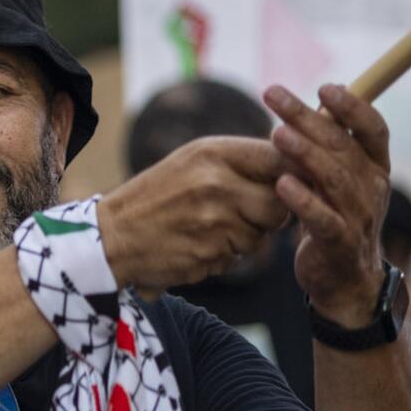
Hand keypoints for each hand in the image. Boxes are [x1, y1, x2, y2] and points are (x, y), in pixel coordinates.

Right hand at [98, 136, 288, 290]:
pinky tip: (197, 245)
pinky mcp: (209, 252)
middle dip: (270, 213)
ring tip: (210, 229)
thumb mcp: (192, 162)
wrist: (111, 236)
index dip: (292, 174)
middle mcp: (216, 182)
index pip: (279, 158)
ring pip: (261, 235)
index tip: (288, 185)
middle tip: (246, 213)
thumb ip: (240, 162)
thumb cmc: (157, 196)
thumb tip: (299, 166)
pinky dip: (224, 256)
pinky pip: (238, 257)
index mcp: (213, 152)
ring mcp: (213, 219)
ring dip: (245, 238)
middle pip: (279, 202)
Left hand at [263, 84, 390, 326]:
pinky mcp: (339, 243)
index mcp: (374, 168)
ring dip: (304, 153)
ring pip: (334, 178)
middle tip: (273, 95)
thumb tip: (309, 107)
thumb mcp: (337, 182)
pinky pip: (322, 218)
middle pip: (342, 145)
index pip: (374, 129)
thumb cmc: (336, 219)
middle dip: (307, 116)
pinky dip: (303, 200)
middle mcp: (372, 188)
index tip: (325, 87)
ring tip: (276, 133)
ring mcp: (359, 216)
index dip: (353, 107)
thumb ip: (328, 151)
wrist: (346, 281)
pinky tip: (282, 184)